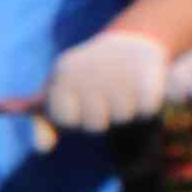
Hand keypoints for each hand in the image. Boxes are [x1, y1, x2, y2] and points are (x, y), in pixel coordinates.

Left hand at [40, 30, 175, 134]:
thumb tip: (43, 148)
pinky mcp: (149, 68)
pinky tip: (142, 89)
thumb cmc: (87, 78)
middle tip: (106, 95)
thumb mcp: (60, 95)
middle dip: (102, 117)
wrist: (129, 42)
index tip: (79, 101)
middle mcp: (88, 68)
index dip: (75, 119)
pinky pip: (146, 109)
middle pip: (94, 125)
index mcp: (62, 73)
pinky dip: (147, 106)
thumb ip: (45, 123)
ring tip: (124, 90)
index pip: (66, 121)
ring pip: (122, 118)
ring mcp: (118, 67)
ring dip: (126, 111)